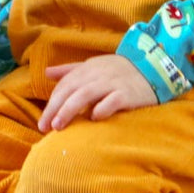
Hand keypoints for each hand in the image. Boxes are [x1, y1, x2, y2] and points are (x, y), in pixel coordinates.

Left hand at [38, 55, 156, 131]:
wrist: (151, 68)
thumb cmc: (117, 71)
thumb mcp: (93, 66)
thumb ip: (70, 70)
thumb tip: (46, 73)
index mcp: (87, 68)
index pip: (64, 84)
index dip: (52, 102)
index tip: (42, 122)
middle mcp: (97, 74)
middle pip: (71, 90)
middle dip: (55, 108)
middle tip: (44, 127)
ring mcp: (112, 83)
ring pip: (86, 94)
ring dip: (69, 109)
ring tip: (59, 126)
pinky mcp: (127, 93)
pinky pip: (112, 100)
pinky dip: (102, 108)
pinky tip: (94, 118)